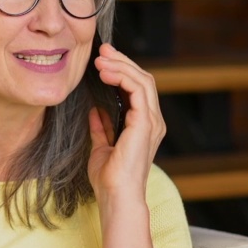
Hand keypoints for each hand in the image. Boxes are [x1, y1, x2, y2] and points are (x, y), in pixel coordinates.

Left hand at [87, 43, 165, 201]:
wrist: (116, 197)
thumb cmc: (110, 180)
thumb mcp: (101, 148)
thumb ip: (101, 128)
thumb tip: (95, 111)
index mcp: (144, 126)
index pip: (137, 90)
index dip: (122, 72)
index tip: (103, 61)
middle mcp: (152, 122)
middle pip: (143, 80)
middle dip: (122, 62)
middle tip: (103, 50)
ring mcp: (151, 122)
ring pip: (142, 81)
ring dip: (121, 66)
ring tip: (101, 58)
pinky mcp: (145, 123)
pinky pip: (137, 90)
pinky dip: (122, 77)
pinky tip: (106, 72)